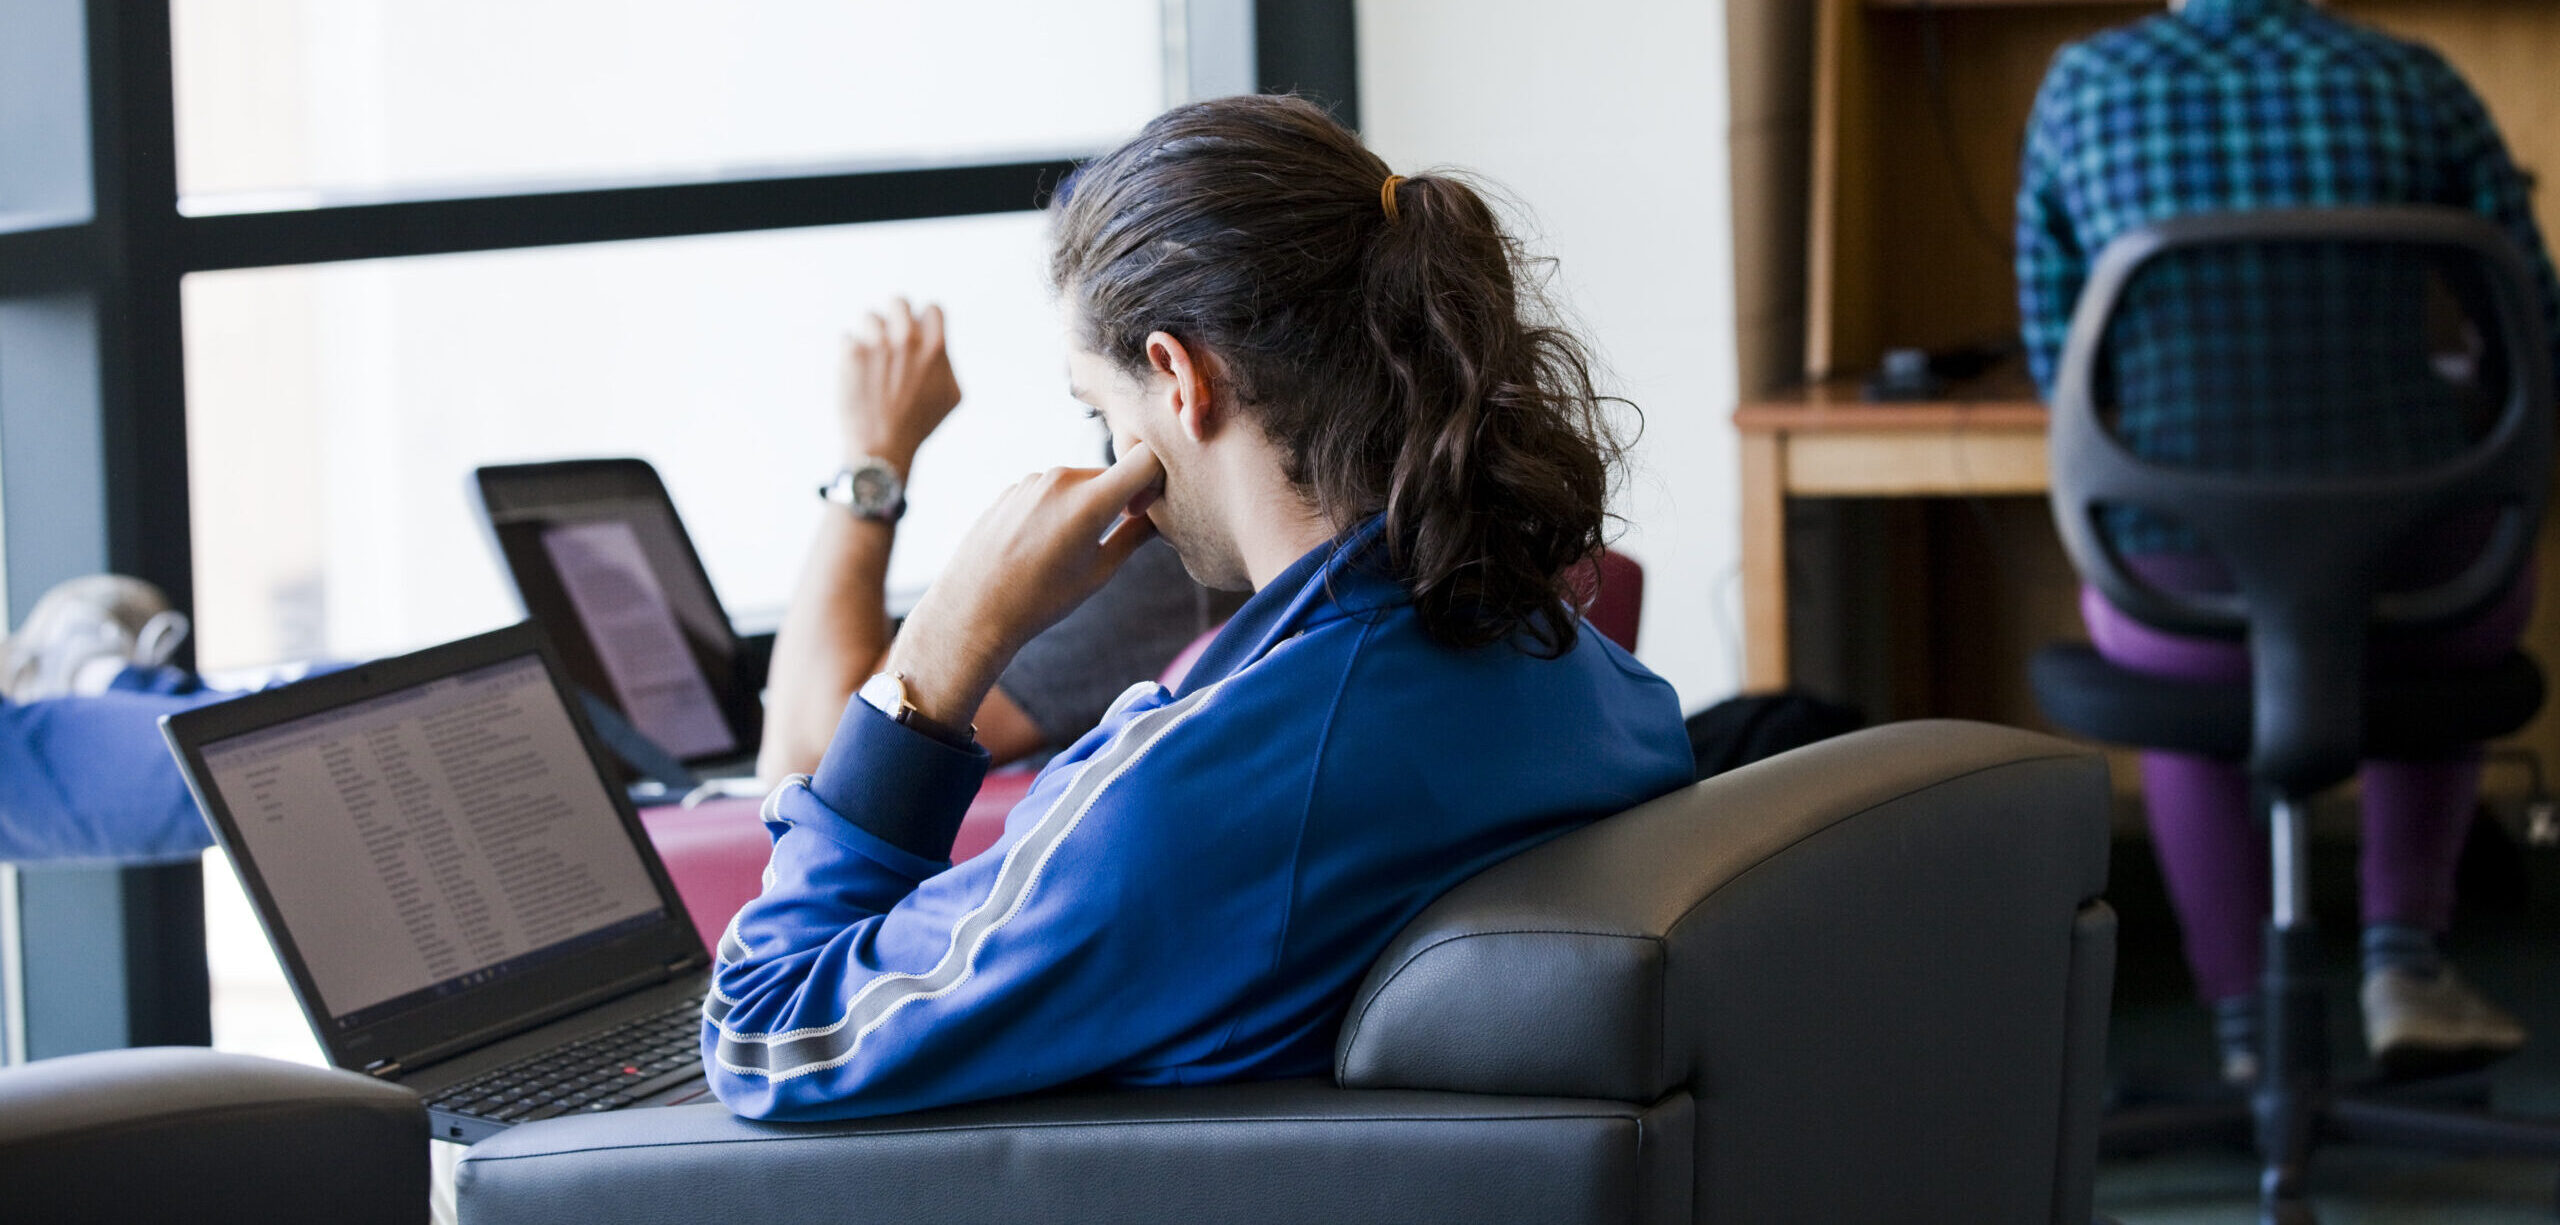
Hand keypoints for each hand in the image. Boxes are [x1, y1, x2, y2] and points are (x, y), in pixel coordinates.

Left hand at [840, 299, 961, 473]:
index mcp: (936, 348)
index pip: (932, 309)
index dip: (923, 322)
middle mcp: (907, 339)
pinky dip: (848, 353)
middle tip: (888, 341)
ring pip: (869, 317)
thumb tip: (938, 344)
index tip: (916, 336)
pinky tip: (855, 373)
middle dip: (893, 319)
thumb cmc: (917, 425)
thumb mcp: (951, 396)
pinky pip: (846, 337)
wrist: (882, 449)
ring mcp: (878, 344)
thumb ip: (946, 363)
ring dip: (867, 336)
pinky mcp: (851, 354)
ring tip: (869, 361)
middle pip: (898, 302)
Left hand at [883, 444, 1166, 728]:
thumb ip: (1135, 537)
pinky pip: (1051, 490)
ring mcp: (1034, 480)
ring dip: (1089, 503)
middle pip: (1113, 473)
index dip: (1158, 478)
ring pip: (1081, 482)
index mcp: (1091, 499)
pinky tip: (1043, 545)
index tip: (1147, 510)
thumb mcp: (1099, 572)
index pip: (1146, 458)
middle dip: (1123, 497)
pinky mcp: (1014, 488)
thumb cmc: (1041, 598)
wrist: (975, 607)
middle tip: (1117, 534)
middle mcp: (1062, 478)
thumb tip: (1159, 518)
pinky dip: (1059, 508)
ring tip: (1070, 548)